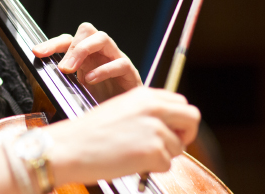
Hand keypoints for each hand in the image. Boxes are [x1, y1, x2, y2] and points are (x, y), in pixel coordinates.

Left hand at [33, 22, 141, 101]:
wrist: (123, 122)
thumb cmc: (99, 106)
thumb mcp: (75, 96)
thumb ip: (61, 91)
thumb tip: (40, 100)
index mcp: (85, 57)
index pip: (68, 41)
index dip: (52, 44)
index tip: (37, 52)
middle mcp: (100, 54)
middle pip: (87, 30)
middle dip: (71, 46)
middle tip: (62, 67)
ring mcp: (116, 60)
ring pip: (102, 38)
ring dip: (83, 50)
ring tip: (70, 69)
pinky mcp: (130, 73)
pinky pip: (119, 63)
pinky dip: (104, 70)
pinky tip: (91, 80)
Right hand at [44, 87, 200, 185]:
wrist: (72, 147)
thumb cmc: (90, 133)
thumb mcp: (122, 110)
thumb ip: (147, 113)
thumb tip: (168, 127)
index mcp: (145, 95)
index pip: (181, 103)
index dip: (180, 120)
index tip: (173, 131)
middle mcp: (154, 108)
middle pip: (192, 117)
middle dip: (186, 134)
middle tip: (172, 146)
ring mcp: (156, 129)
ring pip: (178, 147)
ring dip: (162, 156)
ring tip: (135, 155)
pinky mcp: (154, 151)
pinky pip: (166, 165)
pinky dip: (151, 169)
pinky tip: (131, 162)